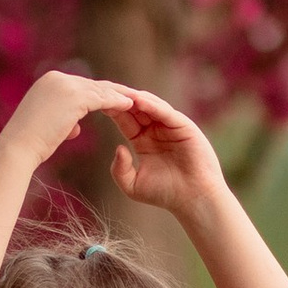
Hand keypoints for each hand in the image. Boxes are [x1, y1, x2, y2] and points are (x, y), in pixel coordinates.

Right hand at [5, 69, 145, 159]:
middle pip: (92, 84)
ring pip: (99, 90)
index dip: (100, 93)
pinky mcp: (73, 97)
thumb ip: (65, 121)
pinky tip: (130, 105)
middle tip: (131, 97)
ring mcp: (64, 85)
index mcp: (49, 82)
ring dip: (119, 95)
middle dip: (113, 91)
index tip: (115, 100)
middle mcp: (56, 78)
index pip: (81, 86)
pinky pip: (101, 98)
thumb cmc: (31, 143)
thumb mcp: (49, 127)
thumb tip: (76, 127)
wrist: (17, 147)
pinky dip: (116, 101)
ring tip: (136, 101)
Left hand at [103, 86, 225, 217]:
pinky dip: (153, 105)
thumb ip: (119, 169)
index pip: (125, 119)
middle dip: (121, 99)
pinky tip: (139, 101)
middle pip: (136, 108)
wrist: (193, 199)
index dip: (111, 110)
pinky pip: (166, 112)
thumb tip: (118, 148)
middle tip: (103, 88)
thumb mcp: (133, 185)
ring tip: (119, 92)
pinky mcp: (184, 126)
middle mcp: (156, 130)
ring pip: (150, 106)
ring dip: (135, 98)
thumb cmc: (165, 194)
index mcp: (143, 140)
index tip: (94, 103)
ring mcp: (170, 126)